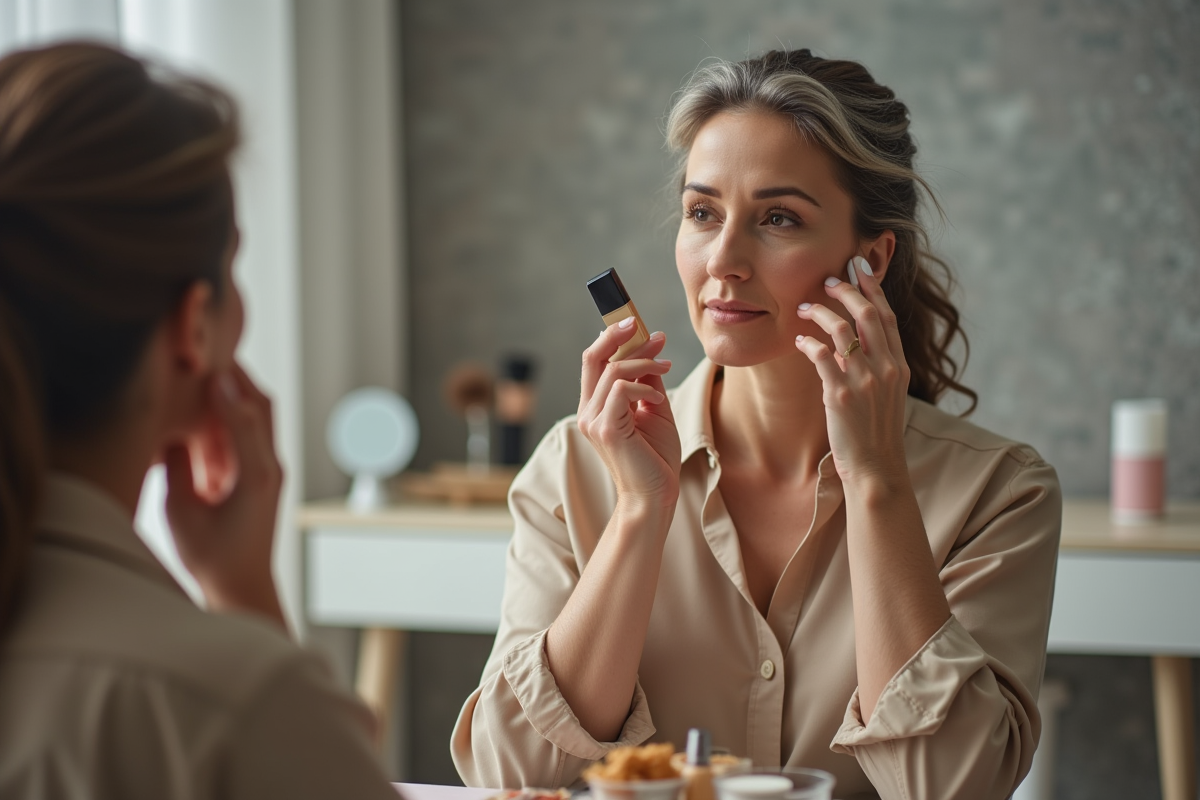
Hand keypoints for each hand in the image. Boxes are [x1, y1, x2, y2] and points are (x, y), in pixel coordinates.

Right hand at [164, 363, 286, 627]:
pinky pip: (254, 432)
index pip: (244, 416)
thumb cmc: (211, 557)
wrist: (242, 587)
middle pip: (260, 406)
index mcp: (255, 475)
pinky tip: (212, 400)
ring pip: (261, 415)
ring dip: (238, 391)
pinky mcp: (264, 475)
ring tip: (209, 367)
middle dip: (236, 377)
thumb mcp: (181, 512)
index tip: (204, 364)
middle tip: (207, 352)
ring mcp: (271, 470)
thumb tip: (169, 429)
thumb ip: (176, 468)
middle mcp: (269, 467)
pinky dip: (236, 411)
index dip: (224, 387)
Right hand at [577, 319, 680, 515]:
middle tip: (643, 326)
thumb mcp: (654, 410)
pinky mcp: (605, 429)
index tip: (641, 327)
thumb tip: (651, 350)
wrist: (655, 495)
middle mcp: (588, 411)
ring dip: (644, 362)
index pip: (595, 361)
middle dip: (618, 335)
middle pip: (593, 357)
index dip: (614, 339)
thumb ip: (647, 382)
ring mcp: (593, 420)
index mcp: (595, 406)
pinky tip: (657, 398)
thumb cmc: (655, 457)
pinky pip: (621, 389)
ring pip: (613, 370)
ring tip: (666, 367)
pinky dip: (643, 386)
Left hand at [795, 257, 910, 491]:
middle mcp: (886, 368)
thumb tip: (857, 341)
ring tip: (803, 308)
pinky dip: (807, 342)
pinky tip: (798, 340)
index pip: (888, 316)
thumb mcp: (887, 394)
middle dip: (847, 289)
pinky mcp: (840, 395)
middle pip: (867, 313)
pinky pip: (821, 356)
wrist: (876, 467)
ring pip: (842, 329)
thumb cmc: (876, 431)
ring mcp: (864, 381)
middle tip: (828, 279)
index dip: (873, 288)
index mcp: (899, 365)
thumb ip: (878, 365)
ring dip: (819, 312)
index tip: (859, 267)